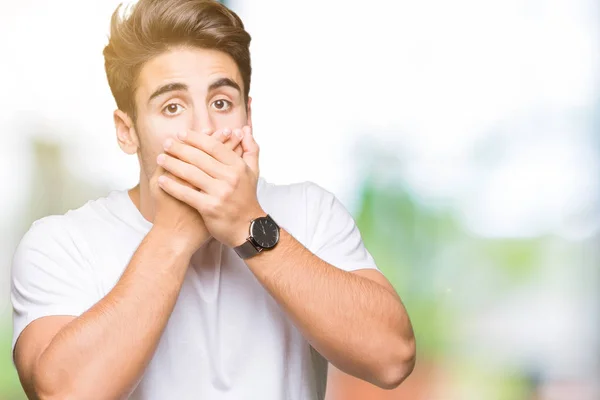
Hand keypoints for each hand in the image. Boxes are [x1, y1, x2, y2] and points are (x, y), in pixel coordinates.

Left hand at [157, 125, 262, 247]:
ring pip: (191, 174)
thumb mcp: (253, 172)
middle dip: (180, 148)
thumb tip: (246, 129)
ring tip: (160, 158)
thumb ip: (250, 149)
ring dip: (172, 164)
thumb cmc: (247, 198)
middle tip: (166, 143)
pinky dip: (172, 186)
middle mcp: (230, 178)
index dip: (196, 138)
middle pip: (200, 158)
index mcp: (238, 167)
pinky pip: (186, 194)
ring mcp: (220, 193)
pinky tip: (161, 180)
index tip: (181, 133)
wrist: (247, 228)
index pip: (214, 147)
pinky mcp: (210, 208)